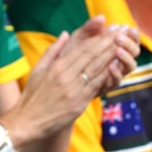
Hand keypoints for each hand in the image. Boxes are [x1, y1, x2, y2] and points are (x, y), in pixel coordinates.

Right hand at [4, 18, 138, 142]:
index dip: (98, 38)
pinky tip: (117, 68)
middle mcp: (66, 75)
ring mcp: (73, 90)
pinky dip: (107, 76)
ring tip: (123, 47)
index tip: (110, 31)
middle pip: (92, 56)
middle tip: (121, 34)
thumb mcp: (39, 68)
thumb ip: (53, 50)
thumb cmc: (32, 96)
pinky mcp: (78, 103)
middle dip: (108, 43)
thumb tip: (65, 34)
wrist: (28, 121)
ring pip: (96, 69)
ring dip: (111, 57)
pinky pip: (96, 86)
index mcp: (57, 66)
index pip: (82, 48)